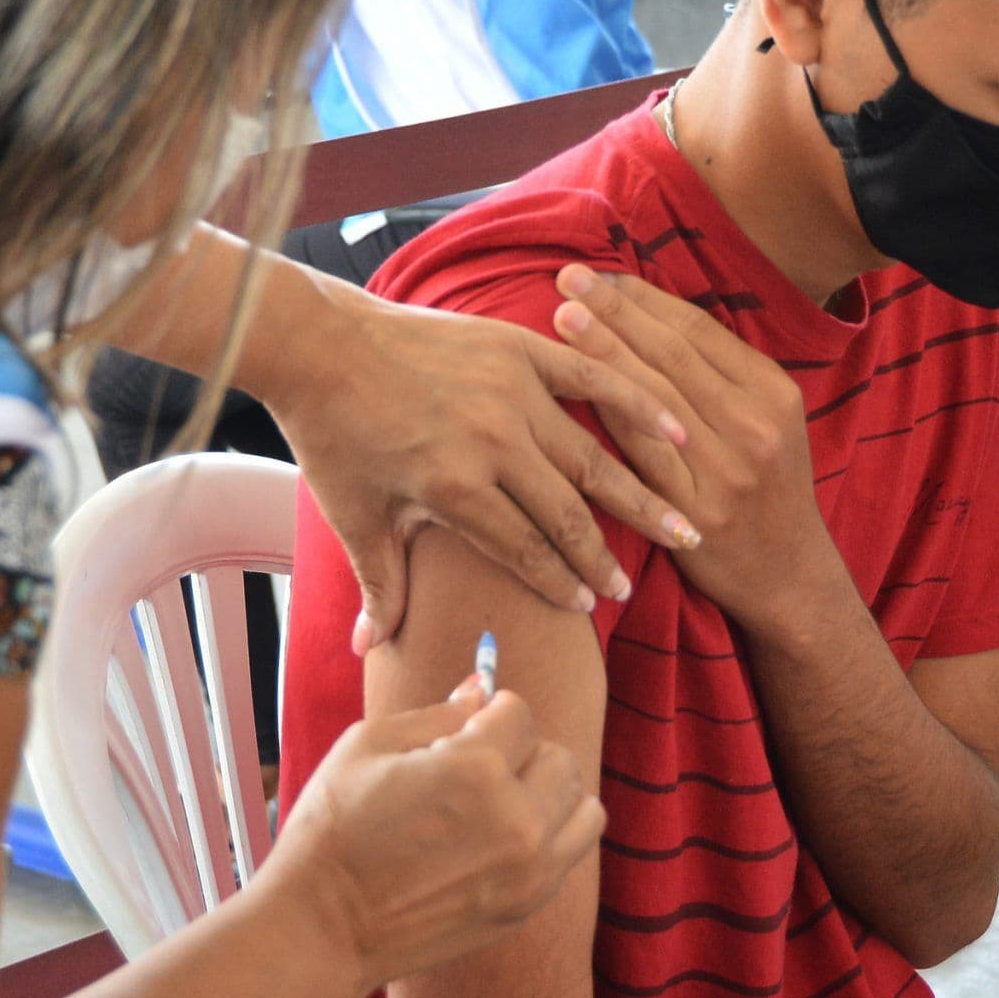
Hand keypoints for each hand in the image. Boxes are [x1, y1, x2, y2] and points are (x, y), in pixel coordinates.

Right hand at [262, 678, 603, 993]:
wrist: (323, 927)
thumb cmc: (333, 829)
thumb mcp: (369, 746)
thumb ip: (438, 714)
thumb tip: (482, 689)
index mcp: (474, 769)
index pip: (519, 713)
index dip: (487, 716)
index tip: (461, 734)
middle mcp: (516, 820)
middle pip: (559, 757)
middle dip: (522, 753)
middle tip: (476, 771)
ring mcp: (529, 871)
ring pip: (583, 806)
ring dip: (548, 795)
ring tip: (500, 805)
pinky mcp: (527, 907)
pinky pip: (571, 851)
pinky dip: (549, 836)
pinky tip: (500, 841)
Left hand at [266, 286, 696, 652]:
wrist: (318, 345)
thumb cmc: (334, 435)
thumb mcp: (355, 517)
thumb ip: (379, 583)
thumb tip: (369, 651)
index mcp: (454, 488)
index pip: (525, 549)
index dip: (559, 582)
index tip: (588, 607)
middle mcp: (493, 442)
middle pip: (568, 513)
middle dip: (602, 557)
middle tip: (630, 588)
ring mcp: (511, 391)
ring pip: (590, 457)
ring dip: (638, 496)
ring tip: (680, 527)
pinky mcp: (519, 349)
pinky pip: (590, 378)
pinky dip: (634, 403)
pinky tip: (675, 431)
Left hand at [550, 264, 844, 632]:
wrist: (788, 575)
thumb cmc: (766, 488)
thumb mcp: (769, 422)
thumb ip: (722, 376)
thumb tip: (652, 318)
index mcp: (774, 392)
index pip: (699, 330)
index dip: (645, 299)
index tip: (603, 275)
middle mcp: (754, 425)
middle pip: (672, 354)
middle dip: (616, 310)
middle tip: (568, 276)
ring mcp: (725, 470)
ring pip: (653, 396)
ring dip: (604, 351)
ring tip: (561, 315)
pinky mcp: (695, 511)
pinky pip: (641, 452)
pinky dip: (607, 413)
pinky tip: (574, 388)